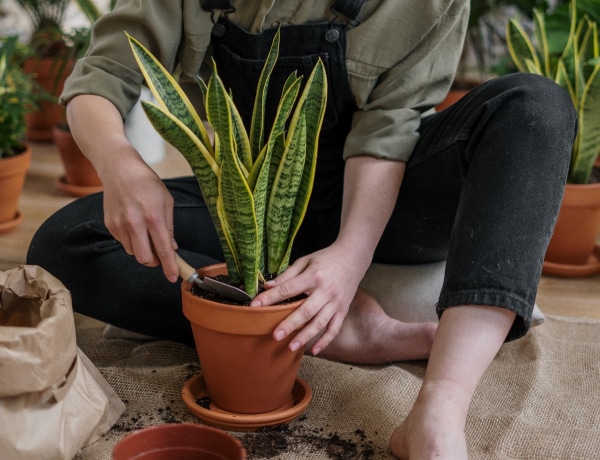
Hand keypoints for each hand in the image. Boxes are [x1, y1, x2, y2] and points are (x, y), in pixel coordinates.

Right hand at [102, 159, 178, 282]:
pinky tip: (135, 225)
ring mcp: (120, 225)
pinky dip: (132, 240)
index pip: (163, 249)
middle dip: (154, 262)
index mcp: (153, 217)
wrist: (119, 169)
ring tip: (146, 233)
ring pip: (133, 252)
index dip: (169, 266)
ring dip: (142, 250)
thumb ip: (169, 227)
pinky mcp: (110, 225)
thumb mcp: (166, 202)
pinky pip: (123, 242)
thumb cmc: (147, 183)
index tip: (173, 277)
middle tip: (160, 257)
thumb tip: (172, 248)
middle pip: (144, 258)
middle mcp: (135, 223)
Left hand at [250, 242, 366, 354]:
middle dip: (290, 324)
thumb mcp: (305, 261)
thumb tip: (267, 286)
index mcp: (313, 276)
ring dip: (306, 336)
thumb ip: (287, 275)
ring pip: (320, 323)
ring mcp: (336, 302)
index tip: (255, 306)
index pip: (288, 288)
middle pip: (306, 310)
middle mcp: (325, 291)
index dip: (270, 297)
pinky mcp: (343, 310)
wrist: (353, 257)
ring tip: (291, 347)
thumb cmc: (326, 258)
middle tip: (275, 336)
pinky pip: (334, 328)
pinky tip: (314, 350)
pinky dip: (325, 341)